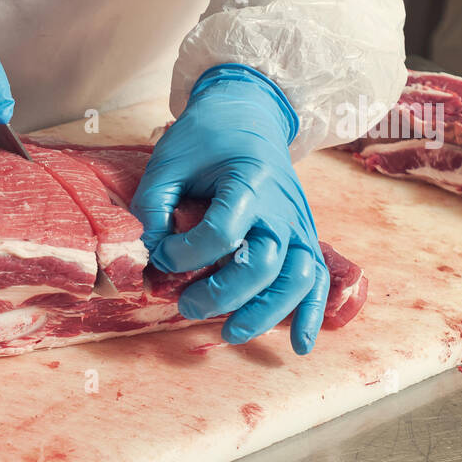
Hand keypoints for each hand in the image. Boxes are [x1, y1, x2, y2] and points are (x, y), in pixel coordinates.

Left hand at [130, 64, 328, 354]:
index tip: (162, 254)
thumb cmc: (206, 137)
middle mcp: (280, 207)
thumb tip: (144, 254)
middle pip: (264, 264)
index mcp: (248, 180)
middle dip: (223, 294)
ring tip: (231, 334)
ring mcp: (298, 224)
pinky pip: (318, 279)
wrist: (249, 114)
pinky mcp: (304, 237)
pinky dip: (311, 315)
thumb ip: (153, 205)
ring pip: (297, 279)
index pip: (223, 232)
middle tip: (186, 307)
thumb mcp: (169, 160)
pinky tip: (299, 346)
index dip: (186, 253)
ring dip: (266, 313)